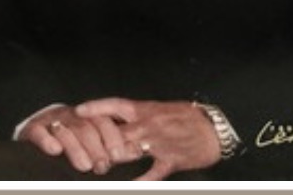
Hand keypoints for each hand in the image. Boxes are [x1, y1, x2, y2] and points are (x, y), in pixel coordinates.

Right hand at [17, 104, 140, 174]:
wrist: (35, 134)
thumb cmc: (69, 143)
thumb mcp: (89, 143)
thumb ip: (106, 150)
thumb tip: (129, 157)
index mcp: (88, 117)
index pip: (104, 121)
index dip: (112, 137)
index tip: (119, 156)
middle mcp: (72, 115)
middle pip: (87, 125)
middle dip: (96, 146)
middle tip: (103, 166)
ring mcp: (52, 120)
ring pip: (66, 129)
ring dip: (76, 147)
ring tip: (84, 165)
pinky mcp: (33, 127)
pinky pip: (39, 130)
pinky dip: (46, 140)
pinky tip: (54, 150)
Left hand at [76, 97, 220, 179]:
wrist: (215, 128)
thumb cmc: (187, 116)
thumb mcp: (161, 109)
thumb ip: (139, 116)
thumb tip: (115, 119)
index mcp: (146, 110)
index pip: (116, 106)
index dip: (96, 107)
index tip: (77, 111)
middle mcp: (149, 125)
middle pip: (117, 133)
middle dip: (100, 143)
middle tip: (82, 149)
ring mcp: (159, 144)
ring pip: (130, 152)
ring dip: (115, 159)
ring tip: (99, 167)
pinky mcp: (170, 161)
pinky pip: (152, 173)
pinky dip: (141, 182)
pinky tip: (129, 187)